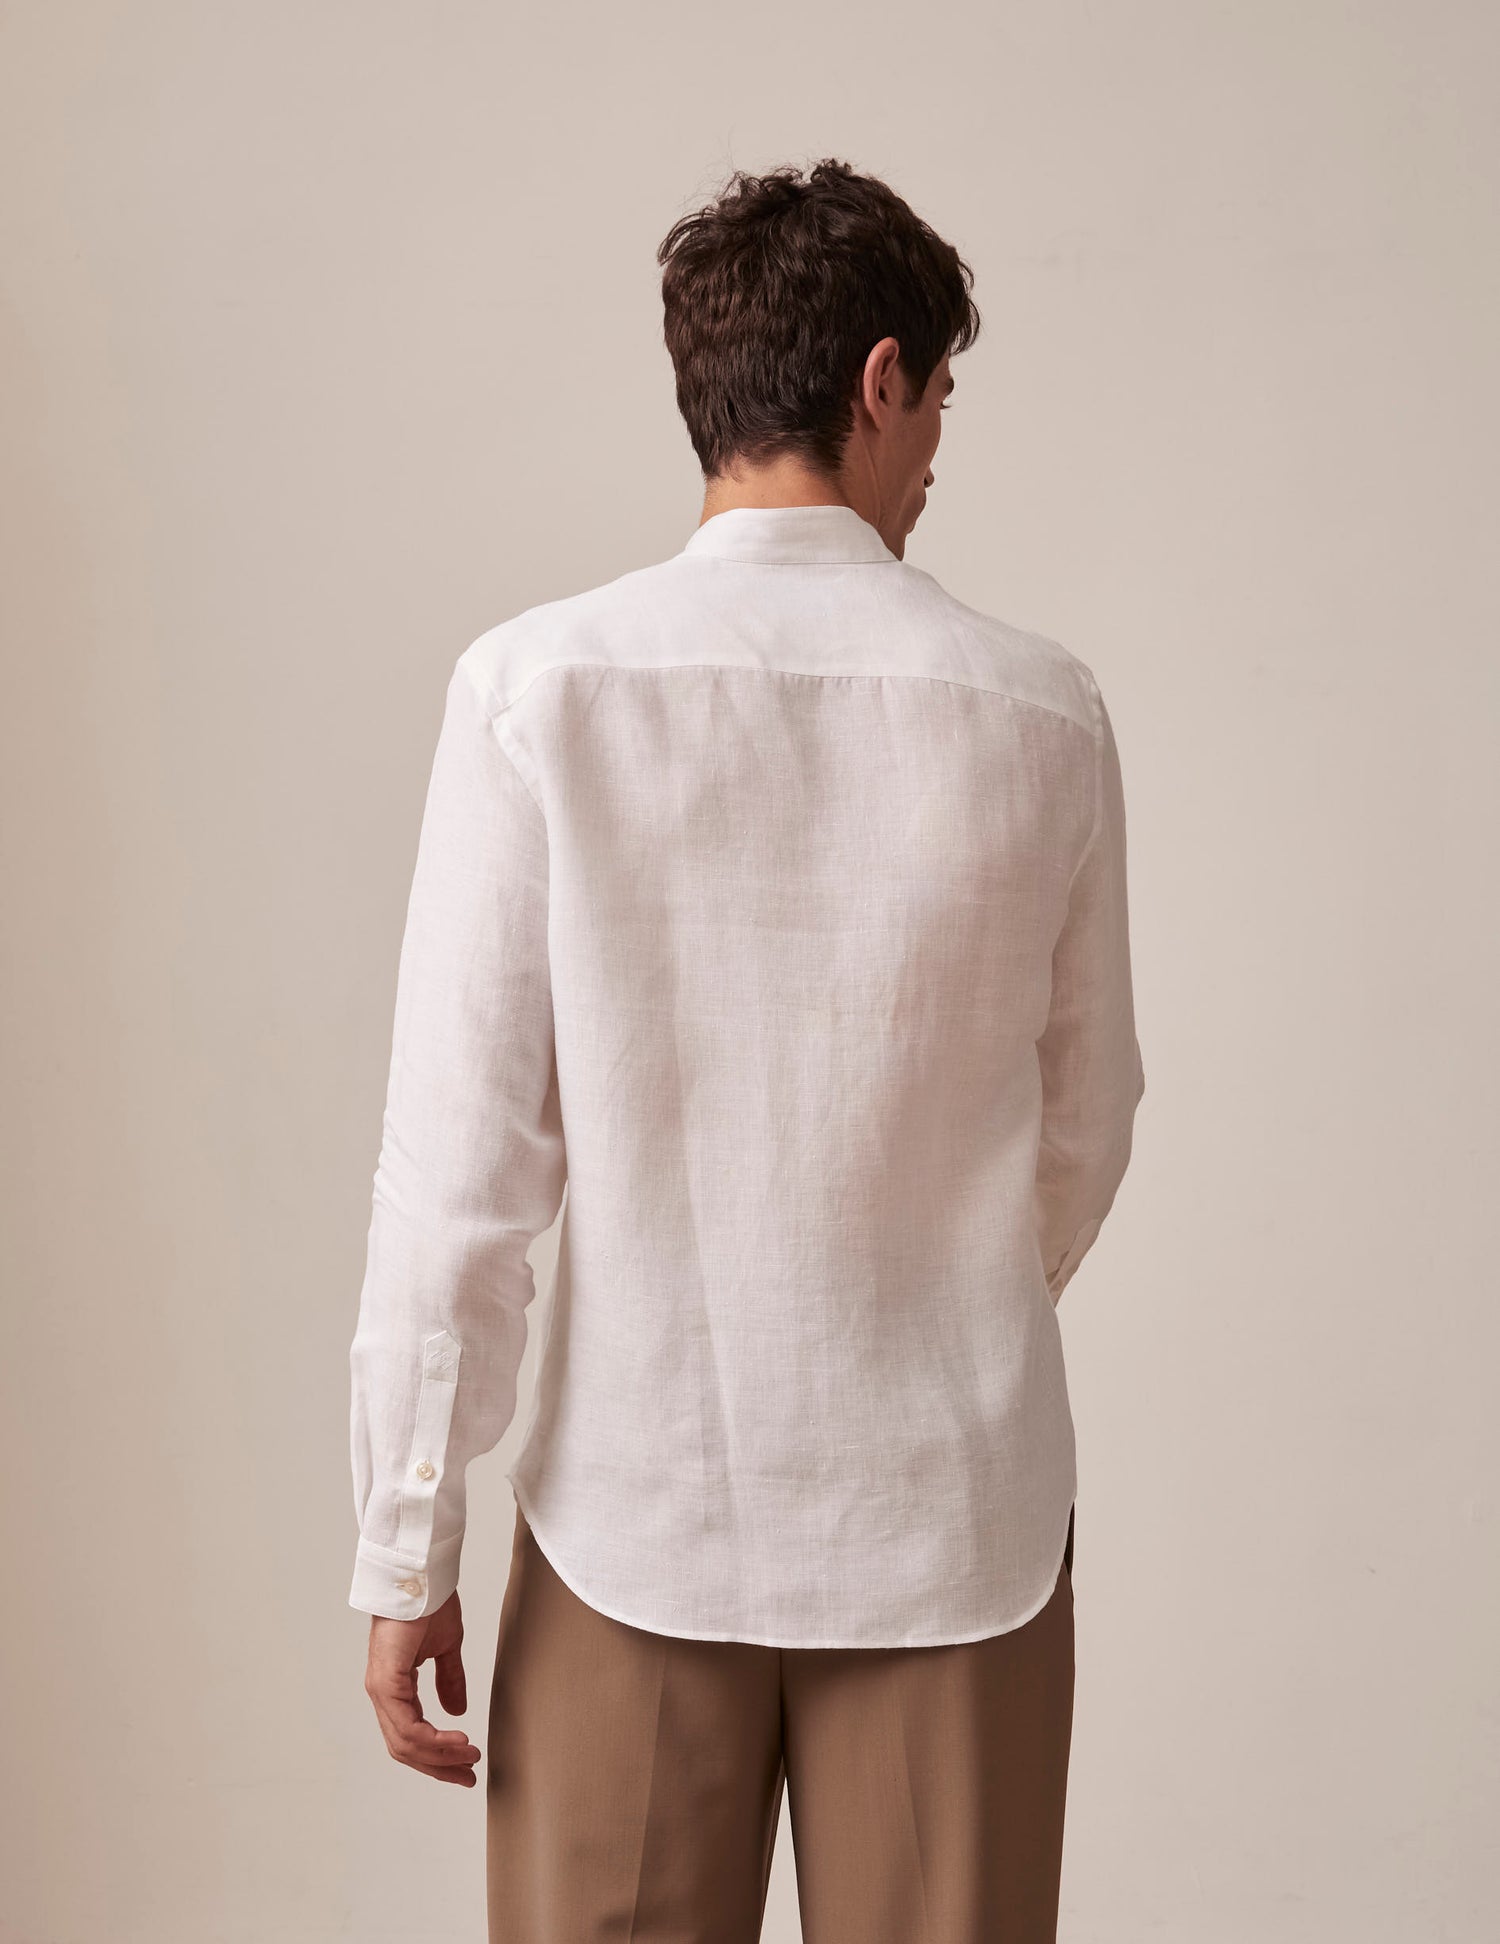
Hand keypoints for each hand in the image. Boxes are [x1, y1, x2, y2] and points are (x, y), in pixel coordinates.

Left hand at [363, 1589, 480, 1785]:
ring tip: (469, 1756)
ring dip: (439, 1757)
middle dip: (439, 1766)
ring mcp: (381, 1688)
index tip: (466, 1763)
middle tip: (468, 1774)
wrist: (423, 1574)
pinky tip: (457, 1741)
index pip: (410, 1735)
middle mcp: (383, 1693)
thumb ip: (448, 1679)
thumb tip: (457, 1710)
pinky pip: (407, 1726)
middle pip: (405, 1748)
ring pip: (405, 1743)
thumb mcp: (446, 1647)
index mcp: (394, 1686)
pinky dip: (432, 1740)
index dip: (437, 1755)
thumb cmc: (430, 1602)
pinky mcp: (386, 1680)